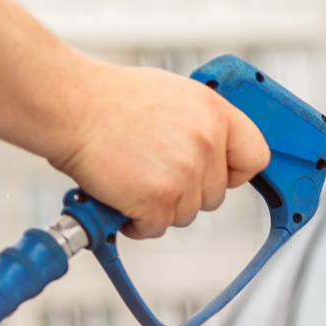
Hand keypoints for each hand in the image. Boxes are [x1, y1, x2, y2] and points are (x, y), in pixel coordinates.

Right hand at [45, 61, 269, 239]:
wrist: (70, 105)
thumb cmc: (110, 100)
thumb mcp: (173, 97)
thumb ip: (201, 126)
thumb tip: (216, 154)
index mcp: (215, 114)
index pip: (255, 157)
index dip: (235, 172)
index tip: (218, 175)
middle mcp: (206, 143)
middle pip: (215, 196)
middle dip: (185, 192)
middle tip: (151, 171)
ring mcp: (185, 173)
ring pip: (186, 215)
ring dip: (159, 206)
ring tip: (131, 177)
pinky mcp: (160, 199)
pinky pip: (156, 228)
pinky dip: (136, 221)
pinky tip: (120, 196)